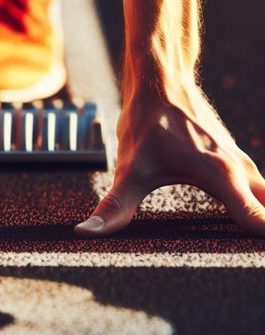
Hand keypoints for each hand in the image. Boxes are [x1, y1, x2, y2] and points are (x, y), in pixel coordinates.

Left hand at [75, 88, 264, 236]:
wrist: (159, 78)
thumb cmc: (147, 120)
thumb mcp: (129, 168)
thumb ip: (114, 206)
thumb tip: (87, 232)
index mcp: (221, 176)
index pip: (258, 220)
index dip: (260, 241)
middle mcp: (238, 169)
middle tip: (253, 257)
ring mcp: (238, 159)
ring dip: (264, 212)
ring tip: (252, 241)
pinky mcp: (230, 154)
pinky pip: (255, 183)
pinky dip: (258, 200)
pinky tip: (247, 210)